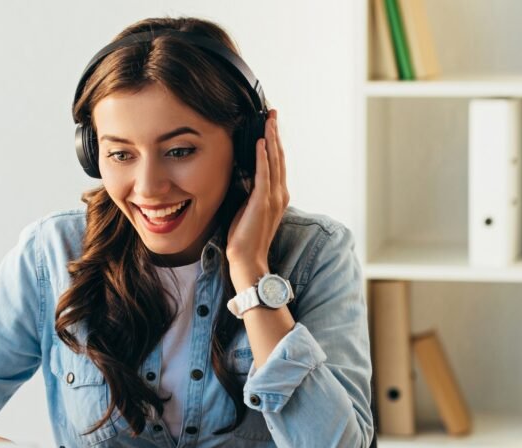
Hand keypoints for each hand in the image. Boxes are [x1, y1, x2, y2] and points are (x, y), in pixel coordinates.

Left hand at [226, 109, 289, 288]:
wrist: (248, 260)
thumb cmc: (245, 237)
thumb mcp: (248, 208)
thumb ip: (250, 191)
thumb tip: (242, 174)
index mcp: (277, 195)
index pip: (277, 163)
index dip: (275, 142)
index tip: (271, 124)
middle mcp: (280, 194)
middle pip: (280, 157)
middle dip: (276, 133)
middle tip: (273, 113)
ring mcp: (273, 198)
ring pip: (275, 161)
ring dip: (272, 138)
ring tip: (269, 119)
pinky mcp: (263, 202)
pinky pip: (265, 174)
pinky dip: (264, 157)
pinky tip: (262, 142)